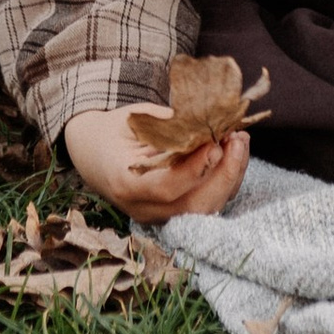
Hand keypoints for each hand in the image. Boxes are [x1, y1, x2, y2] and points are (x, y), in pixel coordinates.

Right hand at [64, 103, 250, 222]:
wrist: (94, 154)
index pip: (166, 188)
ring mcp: (160, 216)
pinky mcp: (174, 213)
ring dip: (230, 176)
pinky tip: (232, 153)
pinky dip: (224, 179)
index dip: (195, 169)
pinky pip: (206, 202)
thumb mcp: (134, 119)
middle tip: (238, 139)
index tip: (215, 144)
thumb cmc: (114, 131)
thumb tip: (209, 118)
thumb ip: (169, 123)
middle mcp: (144, 209)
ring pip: (206, 208)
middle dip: (224, 175)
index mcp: (125, 184)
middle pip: (193, 206)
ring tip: (239, 141)